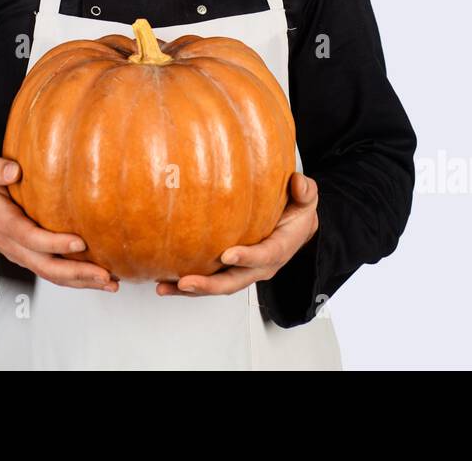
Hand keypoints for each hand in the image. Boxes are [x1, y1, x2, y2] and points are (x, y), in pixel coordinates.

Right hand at [0, 156, 117, 291]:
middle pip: (46, 267)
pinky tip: (97, 279)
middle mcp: (14, 245)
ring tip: (109, 282)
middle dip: (77, 273)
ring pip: (52, 275)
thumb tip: (14, 172)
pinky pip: (53, 273)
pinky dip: (76, 279)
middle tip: (104, 273)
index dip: (55, 244)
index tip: (79, 243)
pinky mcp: (30, 257)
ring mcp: (22, 254)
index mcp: (4, 223)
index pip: (31, 238)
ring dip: (81, 281)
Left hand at [156, 172, 318, 296]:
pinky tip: (164, 282)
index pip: (263, 256)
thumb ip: (305, 191)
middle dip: (209, 285)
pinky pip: (209, 279)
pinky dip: (186, 285)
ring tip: (164, 287)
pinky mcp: (229, 270)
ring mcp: (242, 271)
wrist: (296, 229)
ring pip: (217, 286)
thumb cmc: (297, 213)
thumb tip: (297, 182)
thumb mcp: (307, 199)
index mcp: (278, 249)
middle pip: (233, 282)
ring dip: (190, 290)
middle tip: (185, 282)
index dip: (246, 257)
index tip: (228, 255)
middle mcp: (259, 267)